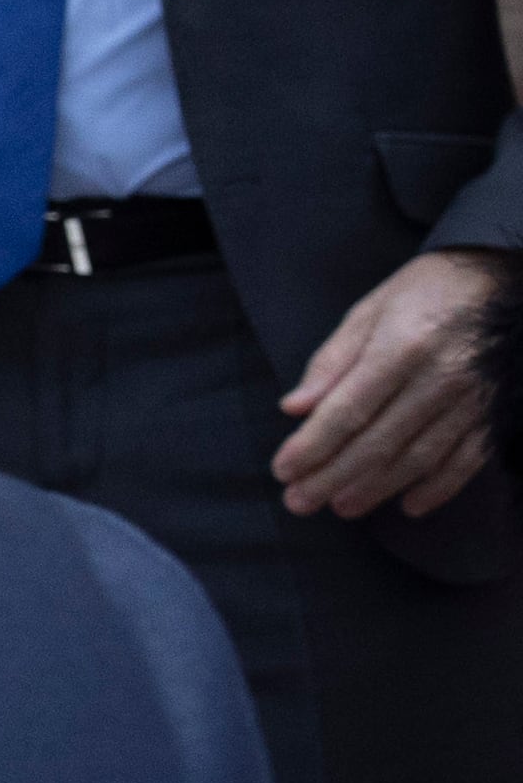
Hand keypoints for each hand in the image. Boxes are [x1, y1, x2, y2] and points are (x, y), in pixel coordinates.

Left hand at [274, 249, 515, 518]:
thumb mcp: (370, 311)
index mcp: (402, 348)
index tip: (283, 470)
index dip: (313, 445)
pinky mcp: (496, 411)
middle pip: (379, 441)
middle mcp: (440, 377)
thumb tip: (294, 408)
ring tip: (340, 507)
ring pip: (419, 457)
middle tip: (299, 502)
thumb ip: (332, 361)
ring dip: (377, 487)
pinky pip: (467, 459)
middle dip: (333, 477)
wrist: (500, 275)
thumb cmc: (426, 291)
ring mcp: (474, 399)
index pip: (348, 410)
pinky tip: (410, 506)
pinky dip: (439, 487)